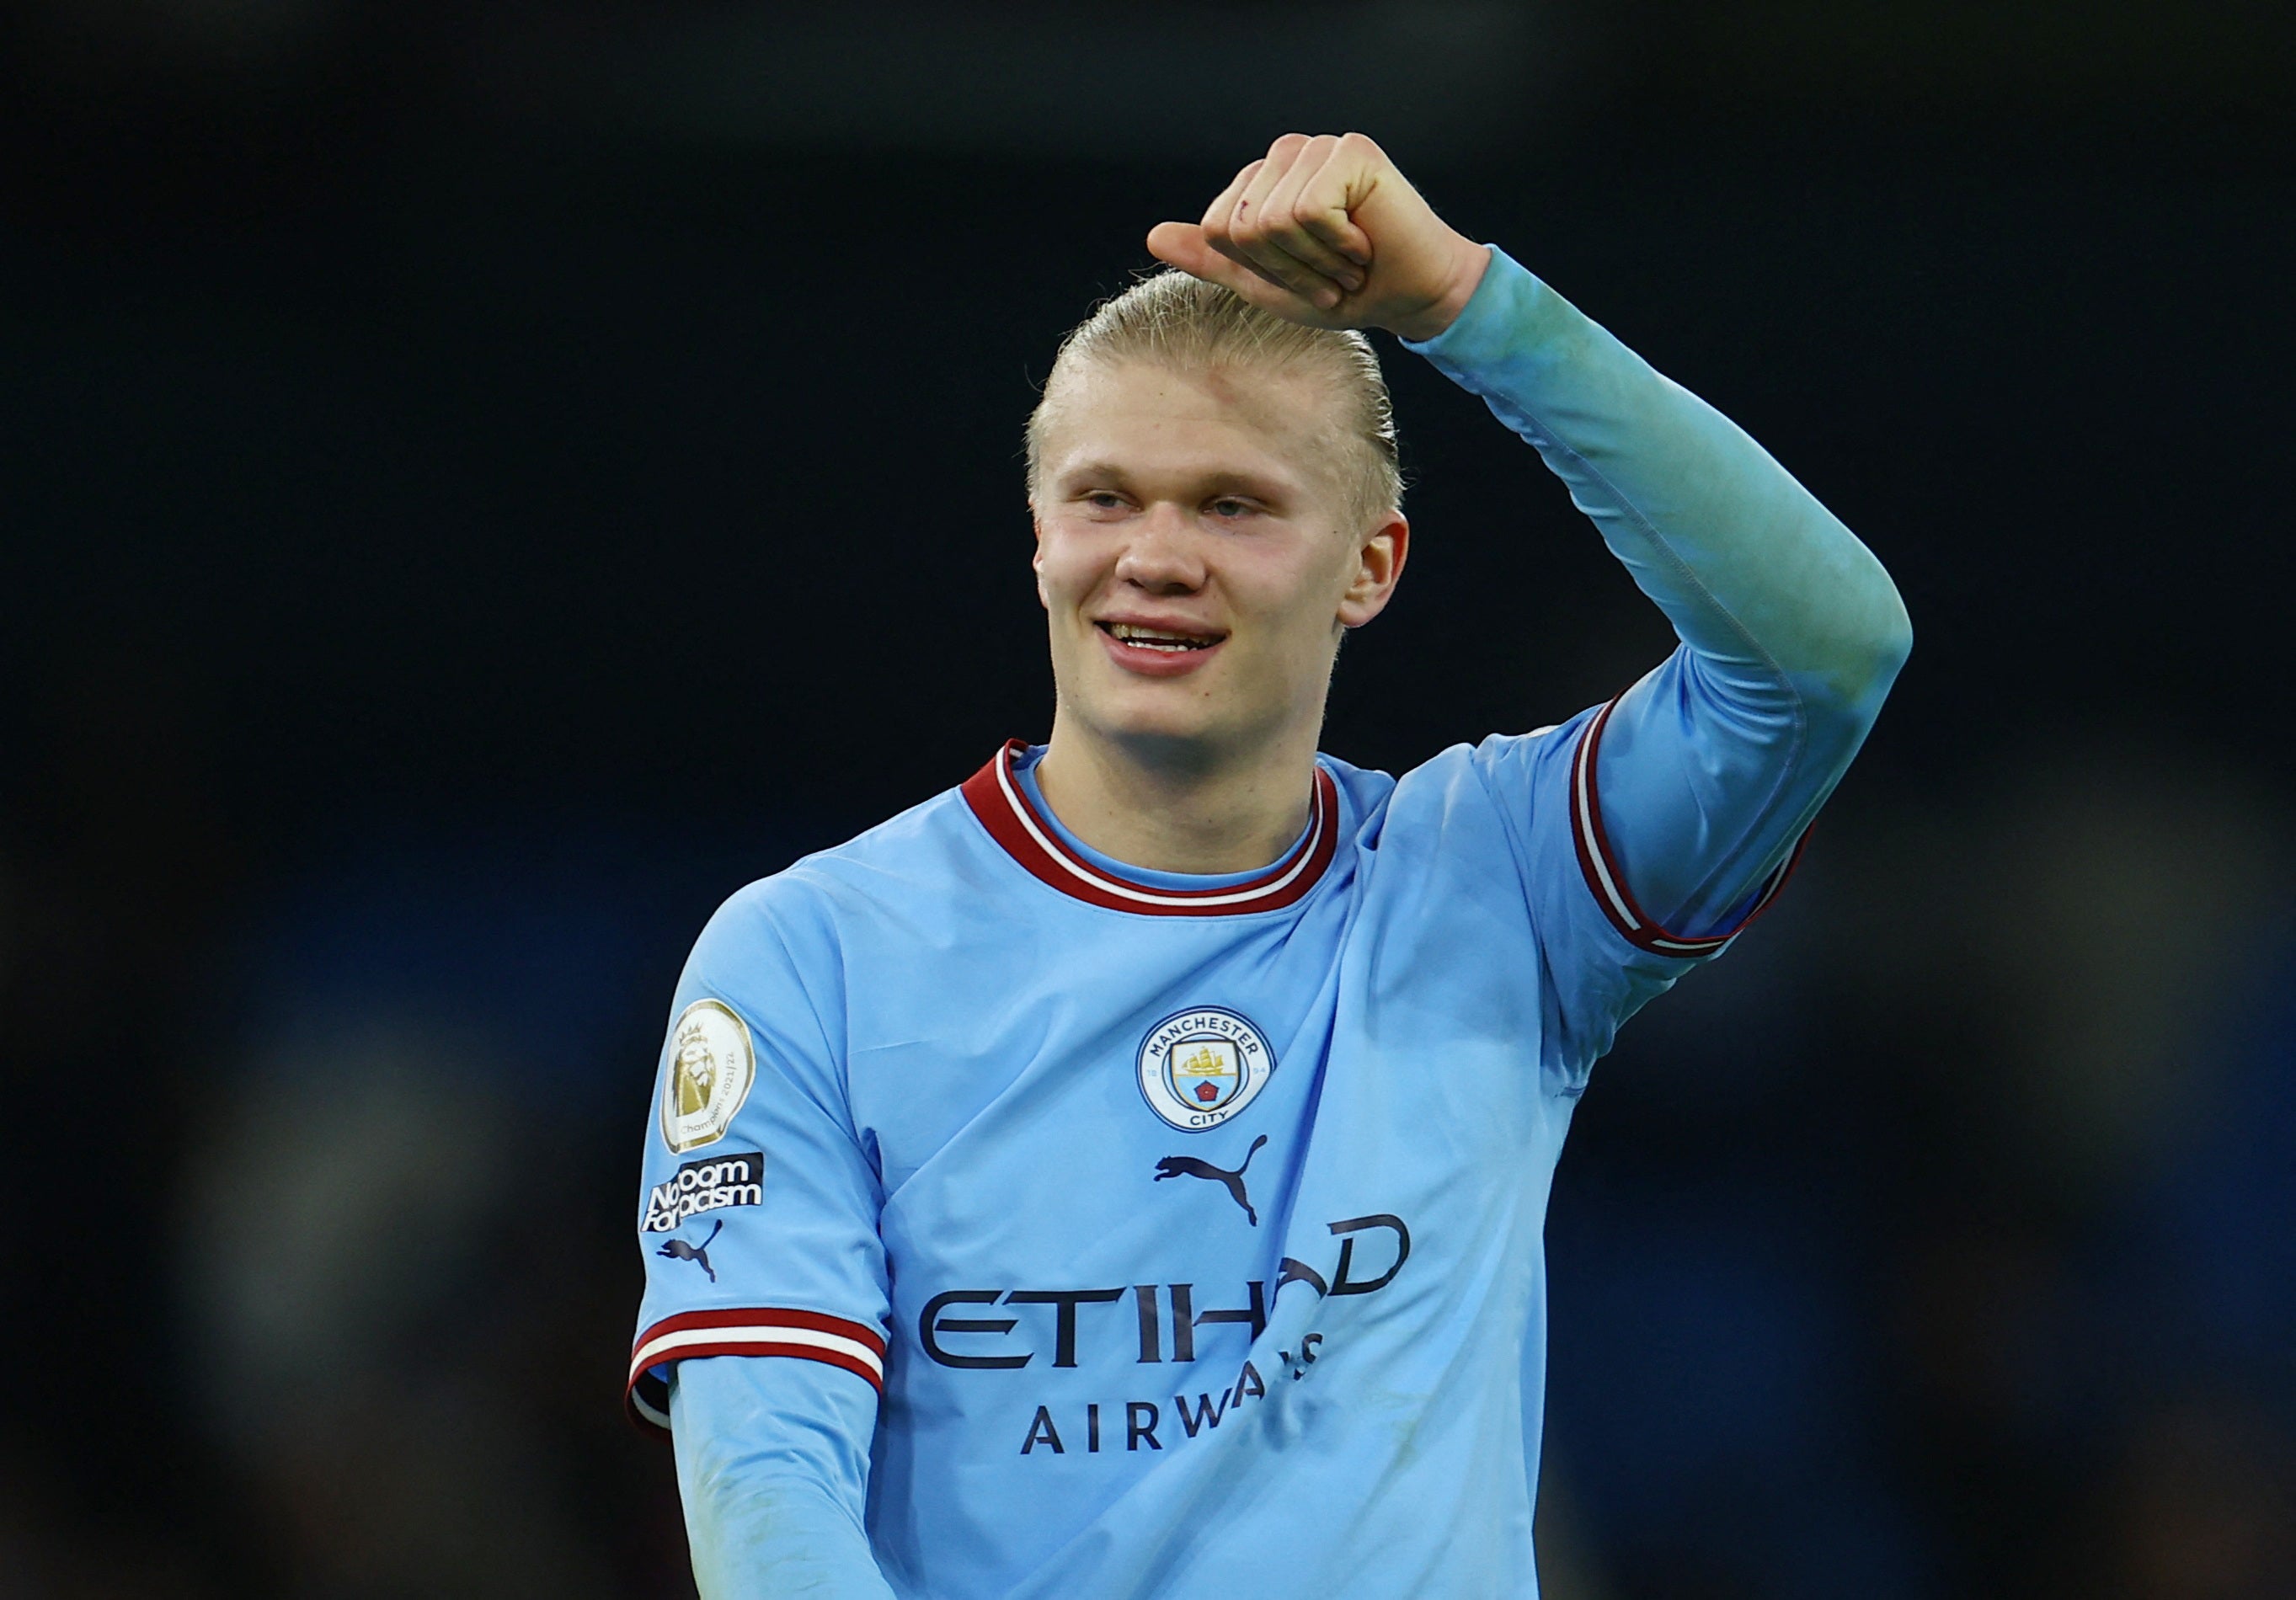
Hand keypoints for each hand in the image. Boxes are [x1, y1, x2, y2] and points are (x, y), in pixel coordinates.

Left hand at [1147, 132, 1490, 342]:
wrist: (1410, 296)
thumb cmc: (1345, 290)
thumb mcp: (1266, 285)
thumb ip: (1213, 260)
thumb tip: (1153, 236)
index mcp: (1261, 182)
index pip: (1217, 228)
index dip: (1259, 270)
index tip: (1303, 279)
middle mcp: (1286, 156)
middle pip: (1242, 224)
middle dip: (1286, 269)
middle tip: (1330, 274)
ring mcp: (1318, 148)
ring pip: (1274, 218)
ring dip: (1315, 261)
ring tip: (1348, 261)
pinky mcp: (1351, 152)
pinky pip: (1310, 209)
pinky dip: (1336, 243)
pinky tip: (1364, 242)